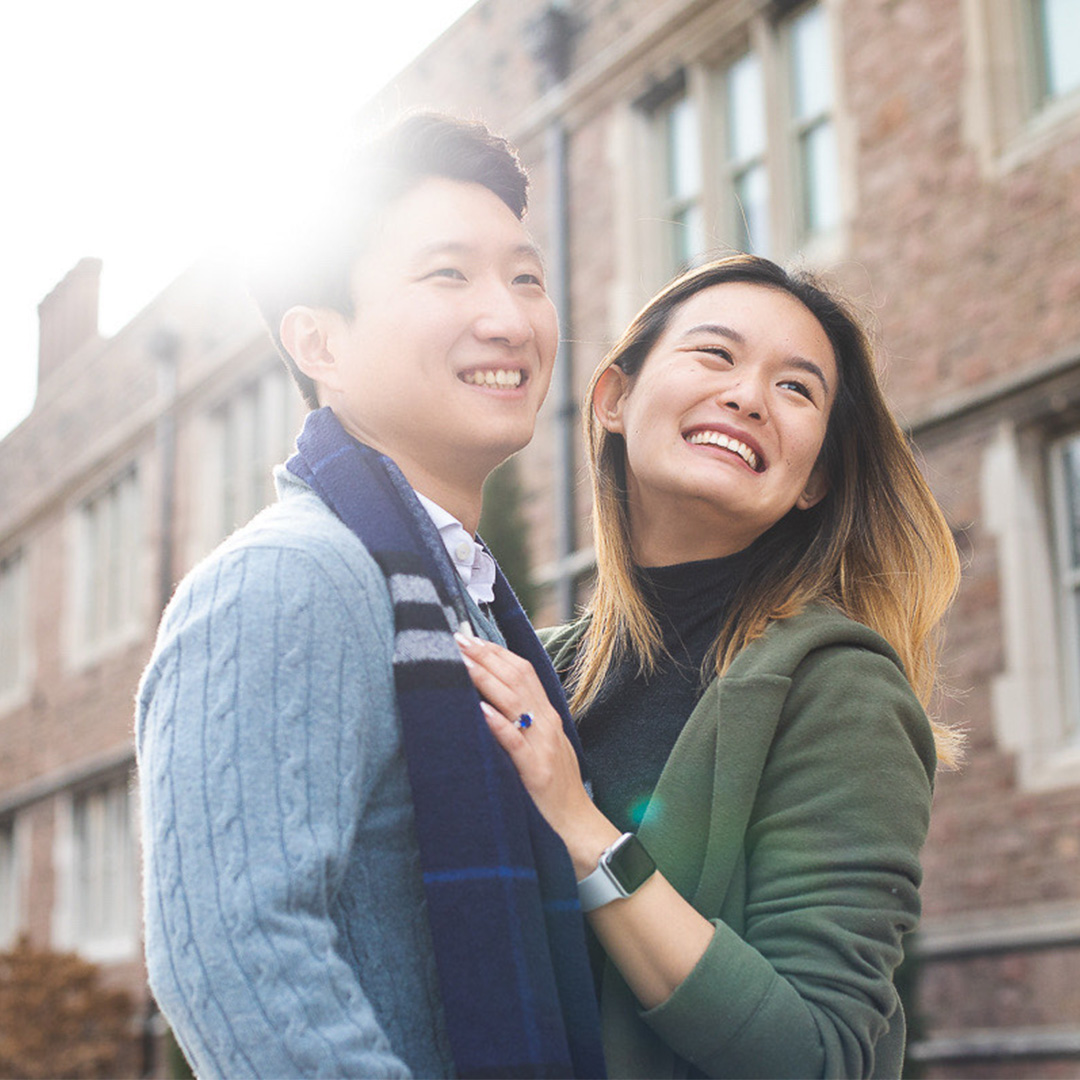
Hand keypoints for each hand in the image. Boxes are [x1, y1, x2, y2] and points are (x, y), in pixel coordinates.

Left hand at [454, 632, 618, 875]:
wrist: (578, 826)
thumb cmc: (554, 789)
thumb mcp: (541, 746)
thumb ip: (522, 722)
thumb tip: (491, 700)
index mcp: (547, 716)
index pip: (522, 671)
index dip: (496, 652)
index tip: (470, 636)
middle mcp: (546, 723)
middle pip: (516, 679)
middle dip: (485, 656)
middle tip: (456, 638)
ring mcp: (543, 745)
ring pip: (513, 702)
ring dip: (485, 679)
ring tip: (460, 661)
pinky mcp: (535, 771)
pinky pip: (515, 742)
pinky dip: (497, 723)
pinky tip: (479, 709)